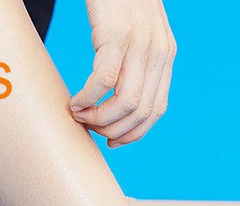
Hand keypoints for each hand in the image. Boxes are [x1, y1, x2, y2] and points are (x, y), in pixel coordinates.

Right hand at [70, 0, 176, 146]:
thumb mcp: (137, 30)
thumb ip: (137, 60)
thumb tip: (121, 97)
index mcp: (165, 55)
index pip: (156, 111)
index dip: (133, 134)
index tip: (112, 141)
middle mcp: (158, 52)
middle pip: (139, 113)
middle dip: (112, 131)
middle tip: (89, 126)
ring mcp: (139, 43)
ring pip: (125, 104)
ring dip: (99, 119)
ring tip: (80, 115)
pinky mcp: (116, 35)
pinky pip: (104, 81)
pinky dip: (87, 99)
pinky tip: (74, 101)